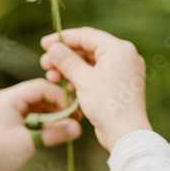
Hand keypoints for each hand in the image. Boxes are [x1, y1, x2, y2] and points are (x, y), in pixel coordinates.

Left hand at [0, 78, 81, 170]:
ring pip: (38, 106)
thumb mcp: (28, 142)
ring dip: (54, 114)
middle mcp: (9, 101)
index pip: (39, 88)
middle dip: (58, 105)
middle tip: (76, 117)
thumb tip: (77, 128)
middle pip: (40, 95)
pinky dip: (46, 122)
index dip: (59, 97)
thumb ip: (53, 133)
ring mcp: (10, 111)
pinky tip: (59, 130)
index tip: (74, 110)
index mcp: (8, 98)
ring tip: (71, 125)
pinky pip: (34, 116)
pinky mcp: (12, 123)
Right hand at [40, 27, 151, 151]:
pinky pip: (94, 74)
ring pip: (88, 62)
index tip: (43, 44)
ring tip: (51, 77)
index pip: (86, 36)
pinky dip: (79, 78)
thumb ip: (67, 60)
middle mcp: (123, 56)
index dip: (62, 39)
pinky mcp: (117, 84)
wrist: (126, 135)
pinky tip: (66, 86)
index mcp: (119, 49)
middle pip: (86, 49)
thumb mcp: (84, 80)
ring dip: (68, 68)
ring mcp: (121, 70)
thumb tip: (53, 47)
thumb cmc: (108, 105)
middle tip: (44, 64)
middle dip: (63, 56)